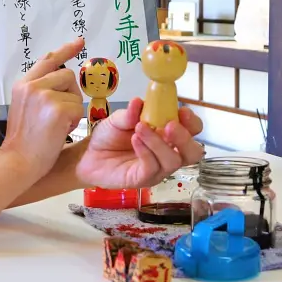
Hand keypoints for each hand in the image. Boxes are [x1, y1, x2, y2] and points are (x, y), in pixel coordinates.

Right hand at [1, 38, 86, 179]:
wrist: (17, 163)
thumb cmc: (23, 141)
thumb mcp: (25, 108)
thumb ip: (39, 91)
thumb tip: (62, 79)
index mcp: (23, 84)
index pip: (48, 59)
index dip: (65, 50)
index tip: (80, 41)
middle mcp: (32, 86)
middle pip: (67, 75)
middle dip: (71, 94)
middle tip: (62, 114)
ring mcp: (44, 96)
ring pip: (75, 93)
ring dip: (73, 109)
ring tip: (57, 125)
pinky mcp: (57, 109)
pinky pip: (78, 108)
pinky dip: (74, 121)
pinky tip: (61, 131)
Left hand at [76, 98, 205, 188]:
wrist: (89, 155)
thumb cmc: (109, 136)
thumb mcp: (119, 119)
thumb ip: (130, 113)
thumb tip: (139, 102)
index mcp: (168, 134)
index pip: (192, 130)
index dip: (191, 122)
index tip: (182, 111)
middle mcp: (168, 152)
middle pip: (193, 152)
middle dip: (184, 138)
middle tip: (169, 126)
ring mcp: (158, 168)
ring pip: (173, 161)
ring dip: (158, 143)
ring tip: (140, 129)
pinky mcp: (144, 180)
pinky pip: (152, 168)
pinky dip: (146, 151)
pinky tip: (135, 140)